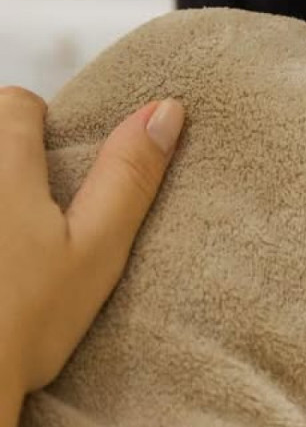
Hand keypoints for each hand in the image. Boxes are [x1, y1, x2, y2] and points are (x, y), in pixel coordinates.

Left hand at [0, 87, 183, 403]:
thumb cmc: (25, 324)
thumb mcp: (96, 250)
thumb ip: (128, 177)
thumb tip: (167, 110)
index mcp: (3, 164)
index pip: (16, 102)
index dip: (39, 125)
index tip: (54, 172)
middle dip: (7, 158)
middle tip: (29, 214)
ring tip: (11, 244)